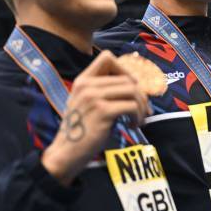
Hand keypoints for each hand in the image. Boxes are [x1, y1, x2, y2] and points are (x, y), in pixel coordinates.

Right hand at [42, 51, 150, 185]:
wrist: (66, 153)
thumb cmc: (81, 130)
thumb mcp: (87, 104)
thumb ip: (103, 91)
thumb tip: (137, 86)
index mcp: (83, 80)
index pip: (107, 57)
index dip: (125, 69)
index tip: (132, 88)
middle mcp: (87, 85)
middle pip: (127, 78)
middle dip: (141, 95)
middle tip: (144, 110)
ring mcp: (94, 97)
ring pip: (133, 91)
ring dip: (142, 106)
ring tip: (139, 119)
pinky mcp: (102, 111)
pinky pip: (131, 106)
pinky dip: (138, 116)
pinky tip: (133, 125)